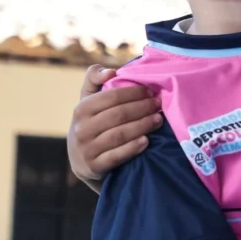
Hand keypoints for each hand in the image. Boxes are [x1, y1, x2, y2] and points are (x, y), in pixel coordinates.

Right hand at [68, 65, 162, 183]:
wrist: (83, 160)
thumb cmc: (92, 123)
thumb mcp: (88, 101)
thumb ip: (94, 79)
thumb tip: (110, 72)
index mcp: (81, 109)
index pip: (111, 97)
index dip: (134, 93)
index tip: (151, 91)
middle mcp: (81, 129)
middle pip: (118, 115)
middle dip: (142, 108)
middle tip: (159, 105)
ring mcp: (87, 149)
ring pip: (119, 135)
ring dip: (142, 126)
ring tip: (158, 120)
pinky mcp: (94, 167)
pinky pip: (116, 156)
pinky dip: (132, 148)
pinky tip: (146, 141)